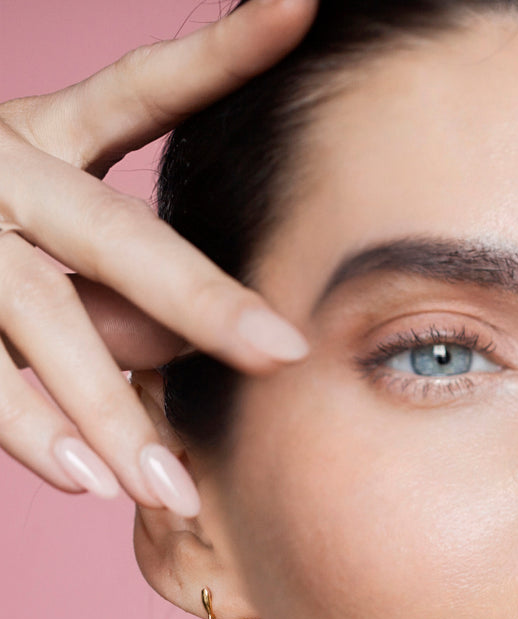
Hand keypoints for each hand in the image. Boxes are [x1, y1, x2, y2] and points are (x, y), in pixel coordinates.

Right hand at [0, 0, 315, 515]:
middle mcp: (1, 169)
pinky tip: (84, 479)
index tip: (302, 6)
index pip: (145, 89)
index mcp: (42, 137)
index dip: (226, 53)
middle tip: (282, 353)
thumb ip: (118, 270)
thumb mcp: (40, 209)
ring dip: (112, 409)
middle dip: (202, 299)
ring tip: (172, 485)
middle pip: (116, 233)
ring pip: (45, 319)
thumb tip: (189, 338)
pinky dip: (28, 429)